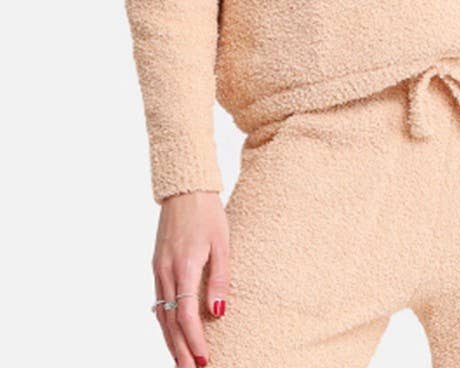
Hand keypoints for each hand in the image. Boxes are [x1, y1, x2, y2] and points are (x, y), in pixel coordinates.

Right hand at [152, 191, 229, 366]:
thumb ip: (220, 279)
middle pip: (169, 321)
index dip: (194, 340)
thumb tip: (219, 312)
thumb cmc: (208, 213)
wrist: (185, 188)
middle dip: (179, 350)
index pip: (185, 315)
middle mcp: (166, 271)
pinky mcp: (157, 265)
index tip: (204, 360)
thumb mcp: (222, 243)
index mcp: (184, 266)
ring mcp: (158, 269)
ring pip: (161, 314)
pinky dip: (164, 322)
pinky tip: (170, 333)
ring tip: (180, 361)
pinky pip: (158, 301)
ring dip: (170, 340)